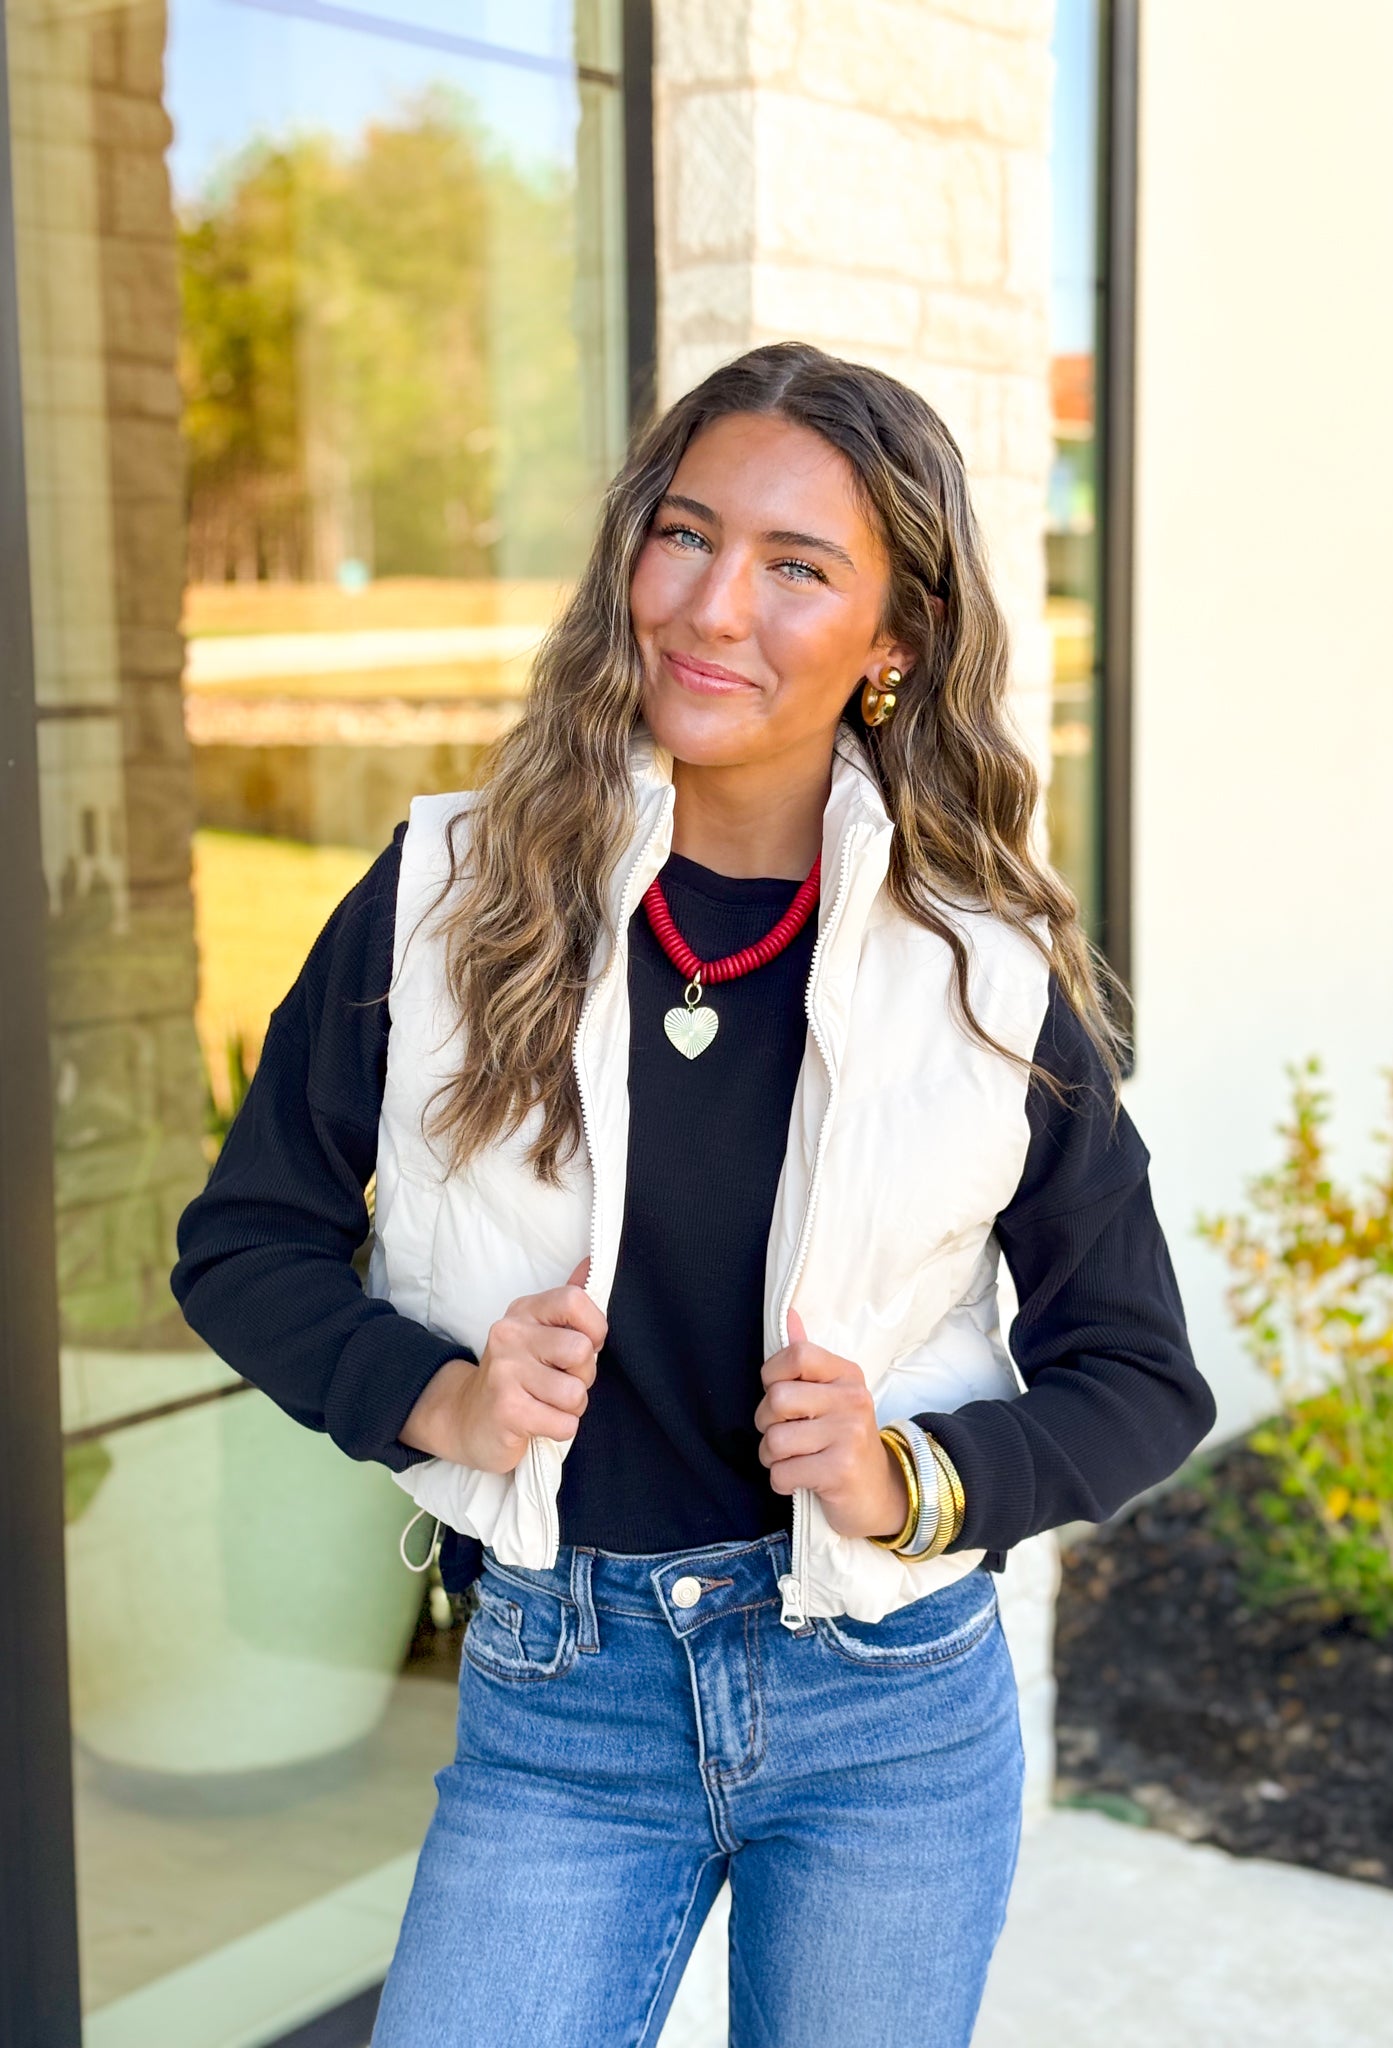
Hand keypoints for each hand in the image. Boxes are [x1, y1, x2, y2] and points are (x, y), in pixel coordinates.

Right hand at [399, 1259, 605, 1473]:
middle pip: (581, 1350)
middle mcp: (511, 1334)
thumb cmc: (516, 1375)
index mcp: (524, 1311)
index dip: (595, 1328)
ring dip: (571, 1408)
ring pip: (576, 1393)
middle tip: (559, 1382)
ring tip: (547, 1403)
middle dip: (583, 1376)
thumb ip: (566, 1303)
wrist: (465, 1418)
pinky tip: (537, 1422)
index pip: (575, 1300)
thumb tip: (591, 1262)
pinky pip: (565, 1424)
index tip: (584, 1346)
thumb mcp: (537, 1331)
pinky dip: (559, 1429)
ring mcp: (506, 1372)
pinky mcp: (507, 1410)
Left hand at [753, 1309, 909, 1541]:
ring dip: (771, 1457)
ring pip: (774, 1440)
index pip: (796, 1355)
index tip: (781, 1397)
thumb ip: (806, 1358)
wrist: (880, 1493)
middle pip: (777, 1398)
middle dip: (766, 1422)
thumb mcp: (831, 1395)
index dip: (772, 1376)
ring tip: (792, 1459)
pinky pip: (782, 1473)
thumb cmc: (843, 1440)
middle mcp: (852, 1399)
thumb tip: (788, 1313)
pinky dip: (782, 1481)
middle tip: (785, 1435)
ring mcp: (849, 1435)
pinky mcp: (840, 1471)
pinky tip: (800, 1480)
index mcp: (847, 1375)